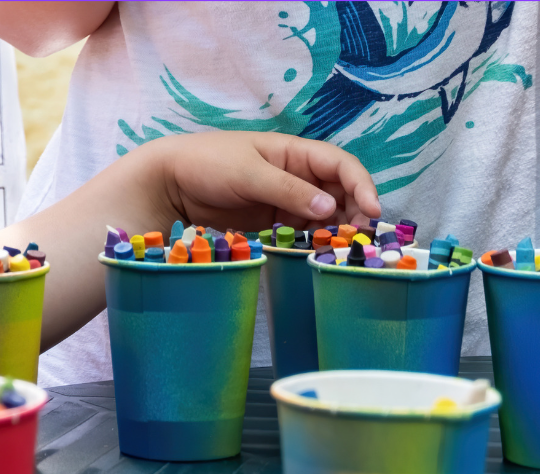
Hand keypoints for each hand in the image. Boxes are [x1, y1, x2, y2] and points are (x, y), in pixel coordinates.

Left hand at [0, 130, 380, 349]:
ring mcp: (286, 200)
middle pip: (340, 192)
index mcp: (294, 153)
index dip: (361, 185)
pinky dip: (315, 242)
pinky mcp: (273, 223)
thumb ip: (288, 190)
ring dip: (337, 231)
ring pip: (325, 215)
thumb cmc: (206, 164)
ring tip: (343, 249)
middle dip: (356, 212)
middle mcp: (297, 175)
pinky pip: (303, 232)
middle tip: (360, 237)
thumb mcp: (248, 173)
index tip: (373, 211)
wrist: (166, 183)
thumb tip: (328, 208)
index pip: (340, 165)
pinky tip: (319, 254)